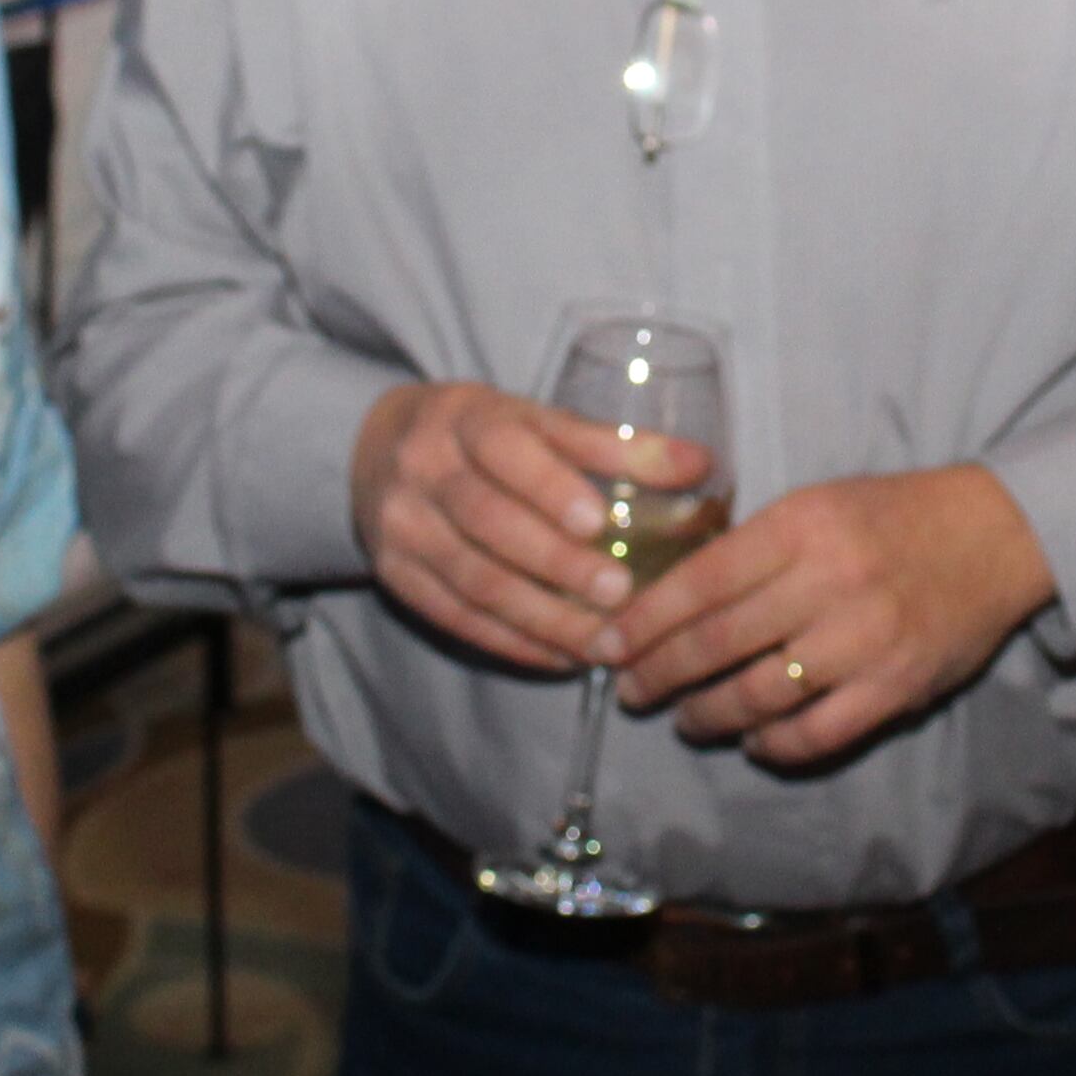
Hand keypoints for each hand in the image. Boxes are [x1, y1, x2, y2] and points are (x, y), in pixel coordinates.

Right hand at [351, 378, 701, 670]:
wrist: (377, 450)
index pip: (504, 450)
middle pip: (488, 522)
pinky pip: (457, 618)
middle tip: (621, 595)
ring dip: (544, 618)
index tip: (600, 523)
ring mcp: (402, 528)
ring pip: (474, 581)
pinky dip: (514, 642)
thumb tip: (699, 465)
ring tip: (604, 642)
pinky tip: (562, 657)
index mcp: (464, 417)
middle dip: (557, 564)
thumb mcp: (534, 419)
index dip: (550, 487)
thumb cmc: (481, 434)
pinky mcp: (397, 576)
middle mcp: (423, 470)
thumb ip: (610, 444)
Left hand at [606, 464, 1054, 768]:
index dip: (644, 620)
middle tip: (629, 688)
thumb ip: (752, 548)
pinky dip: (774, 744)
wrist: (996, 536)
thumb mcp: (817, 505)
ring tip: (685, 717)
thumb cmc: (892, 516)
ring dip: (707, 713)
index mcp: (802, 526)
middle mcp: (830, 582)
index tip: (607, 643)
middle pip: (718, 642)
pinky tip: (752, 740)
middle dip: (659, 672)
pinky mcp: (896, 687)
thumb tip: (668, 597)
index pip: (700, 581)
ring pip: (758, 694)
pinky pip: (816, 733)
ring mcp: (864, 640)